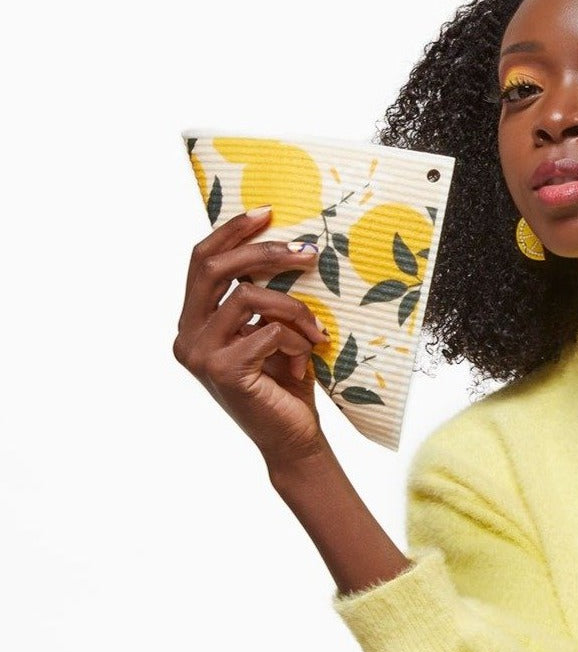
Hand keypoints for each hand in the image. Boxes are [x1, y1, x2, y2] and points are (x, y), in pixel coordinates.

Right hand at [173, 206, 331, 465]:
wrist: (293, 439)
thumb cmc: (286, 383)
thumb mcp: (273, 331)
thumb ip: (264, 298)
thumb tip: (286, 244)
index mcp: (194, 321)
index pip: (201, 261)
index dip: (231, 231)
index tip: (267, 212)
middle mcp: (187, 335)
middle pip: (216, 268)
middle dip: (265, 252)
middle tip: (308, 252)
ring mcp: (199, 354)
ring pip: (248, 297)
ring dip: (294, 308)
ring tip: (317, 330)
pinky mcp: (223, 370)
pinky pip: (268, 330)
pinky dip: (297, 338)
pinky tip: (308, 357)